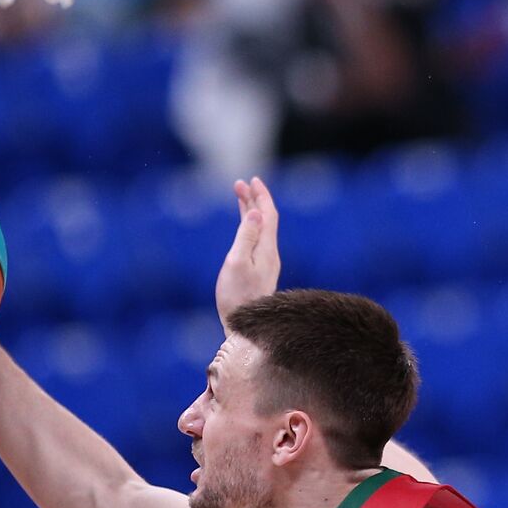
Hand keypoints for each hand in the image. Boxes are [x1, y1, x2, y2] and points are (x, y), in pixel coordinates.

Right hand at [215, 177, 279, 331]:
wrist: (246, 327)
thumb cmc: (237, 297)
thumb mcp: (237, 263)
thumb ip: (246, 237)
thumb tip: (256, 214)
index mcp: (266, 249)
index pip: (268, 215)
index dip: (261, 196)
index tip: (252, 180)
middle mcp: (270, 254)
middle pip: (266, 220)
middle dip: (254, 199)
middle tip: (240, 183)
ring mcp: (266, 263)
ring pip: (261, 230)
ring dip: (251, 212)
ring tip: (240, 196)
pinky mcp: (260, 272)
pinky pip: (256, 240)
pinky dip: (249, 227)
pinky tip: (243, 227)